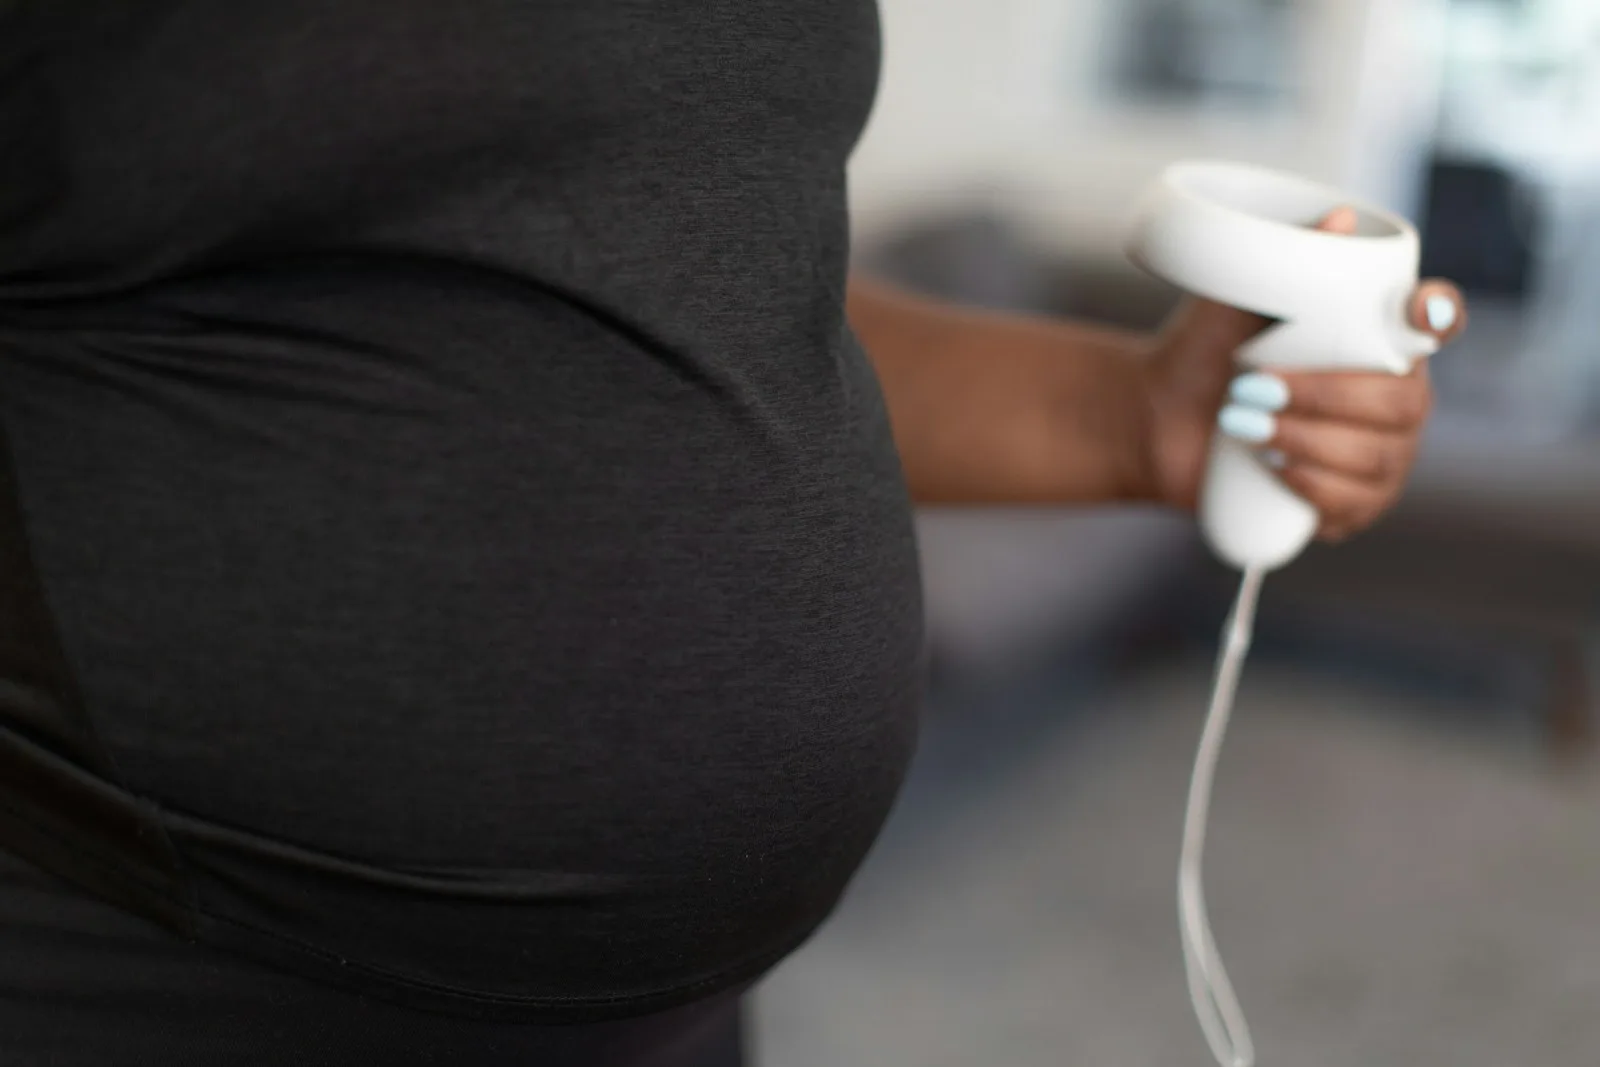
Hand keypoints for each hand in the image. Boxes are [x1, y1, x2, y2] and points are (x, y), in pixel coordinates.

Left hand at [1139, 208, 1467, 541]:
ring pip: (1376, 457)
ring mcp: (1378, 456)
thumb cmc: (1204, 352)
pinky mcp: (1348, 504)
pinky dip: (1311, 486)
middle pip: (1402, 403)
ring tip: (1243, 423)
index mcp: (1380, 340)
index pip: (1438, 321)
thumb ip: (1284, 260)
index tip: (1415, 314)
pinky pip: (1354, 504)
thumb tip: (1341, 217)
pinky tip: (1273, 465)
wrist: (1156, 418)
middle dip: (1326, 396)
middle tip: (1254, 387)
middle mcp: (1394, 399)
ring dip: (1307, 440)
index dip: (1440, 315)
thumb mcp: (1233, 299)